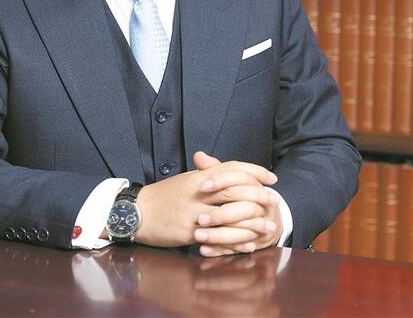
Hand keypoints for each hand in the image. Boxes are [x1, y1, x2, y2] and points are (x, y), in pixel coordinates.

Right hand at [134, 156, 277, 248]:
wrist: (138, 211)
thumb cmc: (163, 196)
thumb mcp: (185, 181)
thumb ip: (206, 175)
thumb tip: (227, 171)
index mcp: (199, 176)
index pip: (232, 168)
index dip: (254, 171)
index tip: (271, 176)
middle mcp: (199, 191)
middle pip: (235, 189)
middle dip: (258, 195)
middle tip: (275, 200)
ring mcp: (194, 211)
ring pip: (230, 214)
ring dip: (253, 221)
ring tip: (269, 226)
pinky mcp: (189, 231)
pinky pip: (218, 236)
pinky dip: (236, 241)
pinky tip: (249, 244)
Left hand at [191, 152, 282, 256]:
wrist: (268, 217)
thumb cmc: (242, 195)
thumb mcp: (230, 180)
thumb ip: (214, 168)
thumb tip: (198, 156)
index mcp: (255, 185)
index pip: (239, 179)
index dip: (220, 181)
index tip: (202, 186)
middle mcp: (261, 205)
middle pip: (242, 209)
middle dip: (219, 215)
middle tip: (199, 218)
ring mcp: (260, 225)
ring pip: (240, 232)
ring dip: (217, 235)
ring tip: (197, 235)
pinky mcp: (254, 242)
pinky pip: (237, 248)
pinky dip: (220, 250)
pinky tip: (204, 250)